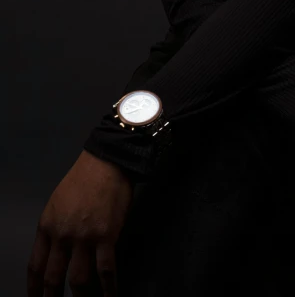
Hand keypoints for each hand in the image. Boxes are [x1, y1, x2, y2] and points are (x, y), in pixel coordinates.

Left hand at [27, 149, 133, 295]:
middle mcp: (62, 235)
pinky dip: (109, 288)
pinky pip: (106, 270)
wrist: (106, 161)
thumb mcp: (57, 202)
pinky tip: (110, 296)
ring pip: (79, 280)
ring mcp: (84, 238)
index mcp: (47, 226)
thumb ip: (55, 228)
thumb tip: (58, 252)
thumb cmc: (83, 178)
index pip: (35, 266)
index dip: (34, 288)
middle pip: (53, 278)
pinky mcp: (107, 236)